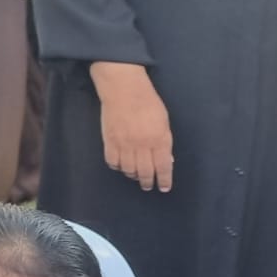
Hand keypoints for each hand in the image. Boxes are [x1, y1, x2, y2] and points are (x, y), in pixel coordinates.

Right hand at [90, 62, 173, 192]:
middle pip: (145, 172)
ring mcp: (124, 144)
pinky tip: (121, 165)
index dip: (164, 180)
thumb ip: (165, 141)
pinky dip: (118, 167)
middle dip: (147, 182)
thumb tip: (166, 160)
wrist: (123, 89)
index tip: (164, 187)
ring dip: (133, 175)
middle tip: (147, 185)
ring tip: (135, 174)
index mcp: (159, 139)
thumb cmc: (147, 102)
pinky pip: (113, 163)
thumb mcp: (163, 121)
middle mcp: (142, 145)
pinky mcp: (110, 141)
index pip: (163, 167)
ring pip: (128, 170)